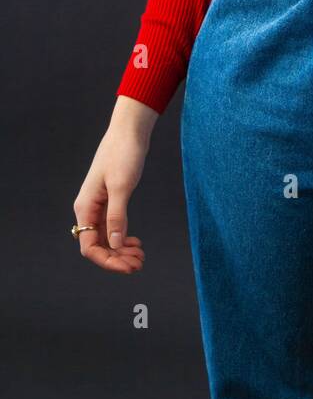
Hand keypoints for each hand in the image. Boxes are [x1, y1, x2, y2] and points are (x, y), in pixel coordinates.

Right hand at [73, 99, 154, 272]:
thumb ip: (117, 216)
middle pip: (97, 245)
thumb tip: (116, 244)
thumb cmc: (123, 154)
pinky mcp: (110, 200)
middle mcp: (88, 209)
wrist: (129, 131)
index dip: (108, 261)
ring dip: (121, 250)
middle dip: (116, 258)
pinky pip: (112, 227)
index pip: (89, 247)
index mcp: (86, 207)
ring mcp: (99, 206)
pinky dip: (123, 238)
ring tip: (140, 256)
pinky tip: (135, 242)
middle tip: (139, 263)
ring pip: (106, 238)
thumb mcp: (122, 186)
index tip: (128, 266)